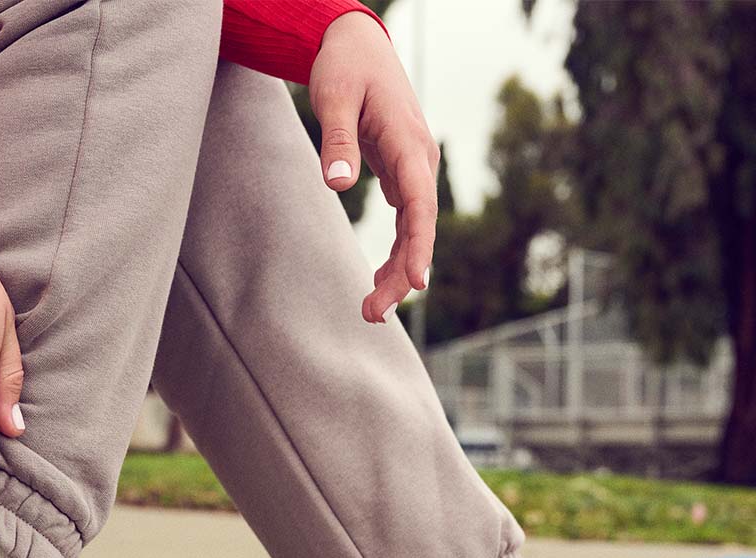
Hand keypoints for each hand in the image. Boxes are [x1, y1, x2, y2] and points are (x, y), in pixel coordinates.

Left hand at [309, 11, 438, 323]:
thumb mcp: (335, 96)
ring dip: (397, 273)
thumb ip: (337, 142)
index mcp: (408, 143)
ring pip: (413, 231)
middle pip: (418, 227)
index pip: (419, 203)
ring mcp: (413, 169)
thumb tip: (336, 186)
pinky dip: (395, 254)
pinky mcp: (402, 174)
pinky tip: (379, 283)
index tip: (416, 282)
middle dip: (401, 275)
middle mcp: (420, 161)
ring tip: (372, 311)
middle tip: (372, 315)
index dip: (419, 245)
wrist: (357, 43)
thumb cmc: (345, 65)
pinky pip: (405, 222)